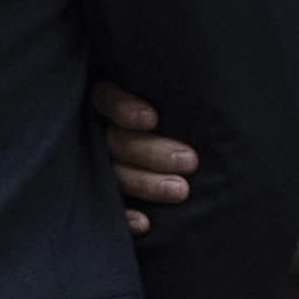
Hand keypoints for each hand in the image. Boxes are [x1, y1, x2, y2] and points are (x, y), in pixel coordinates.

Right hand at [91, 78, 199, 236]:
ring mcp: (93, 163)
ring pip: (114, 174)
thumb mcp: (165, 92)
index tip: (151, 119)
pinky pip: (109, 206)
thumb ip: (171, 87)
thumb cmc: (177, 111)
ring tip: (180, 190)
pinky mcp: (100, 192)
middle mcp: (95, 130)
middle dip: (151, 152)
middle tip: (189, 160)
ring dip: (145, 183)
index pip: (102, 97)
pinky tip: (146, 224)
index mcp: (105, 100)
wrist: (165, 157)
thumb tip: (206, 74)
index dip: (121, 107)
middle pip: (115, 141)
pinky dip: (126, 215)